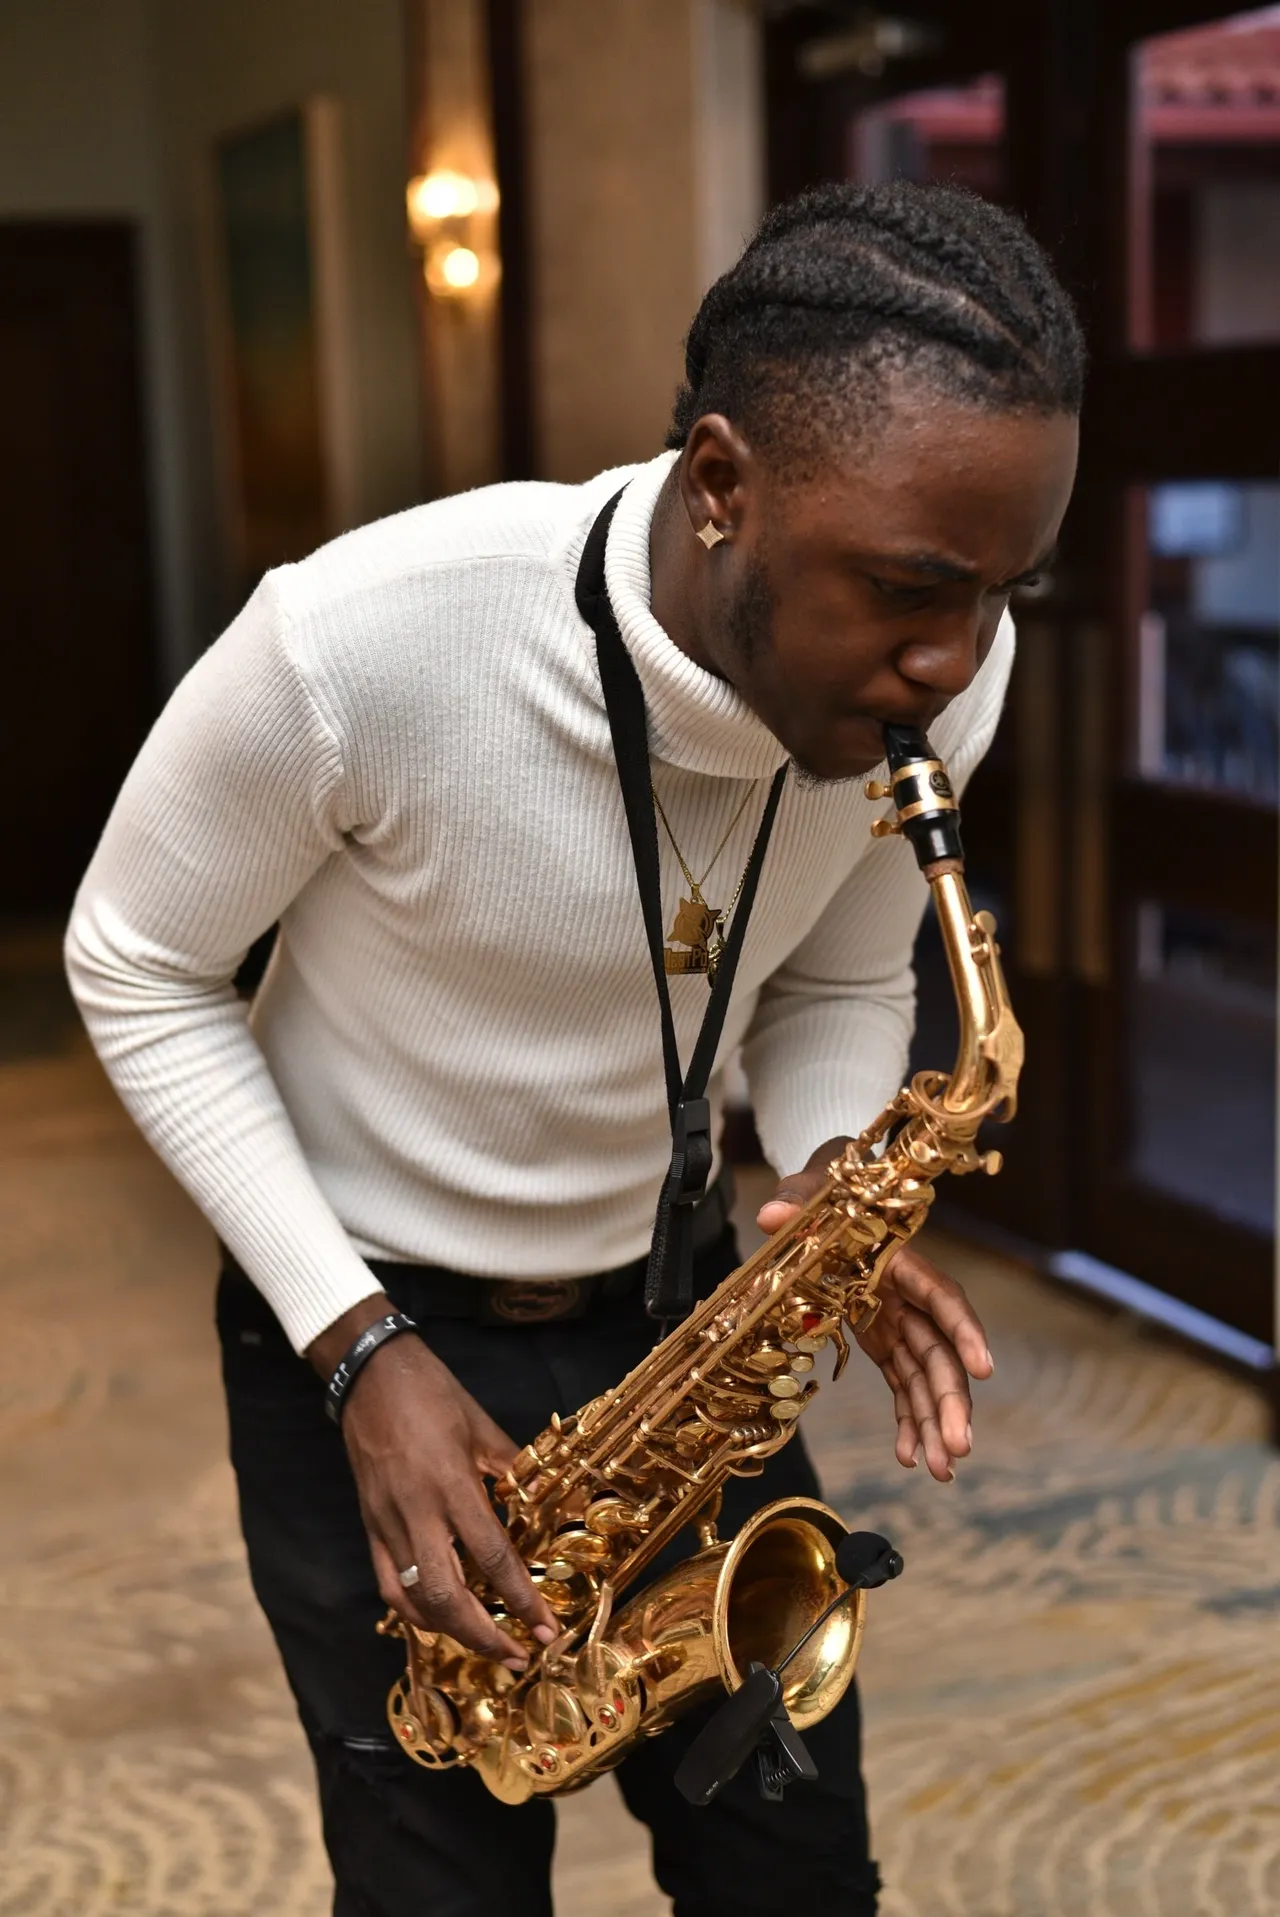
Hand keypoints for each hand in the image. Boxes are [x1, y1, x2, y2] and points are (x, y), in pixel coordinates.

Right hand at [308, 1299, 559, 1667]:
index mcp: (452, 1485)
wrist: (370, 1376)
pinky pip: (390, 1585)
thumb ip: (512, 1469)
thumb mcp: (482, 1426)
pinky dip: (416, 1613)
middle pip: (449, 1597)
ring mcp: (387, 1524)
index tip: (546, 1627)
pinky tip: (440, 1621)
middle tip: (520, 1655)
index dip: (521, 1598)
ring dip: (452, 1633)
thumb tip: (544, 1499)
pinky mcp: (369, 1527)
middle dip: (486, 1636)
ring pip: (415, 1600)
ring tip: (486, 1646)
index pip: (491, 1556)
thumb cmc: (432, 1394)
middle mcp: (417, 1514)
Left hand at [758, 1138, 993, 1481]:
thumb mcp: (808, 1193)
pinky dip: (908, 1420)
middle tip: (959, 1447)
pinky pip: (902, 1384)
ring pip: (926, 1378)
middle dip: (951, 1400)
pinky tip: (910, 1458)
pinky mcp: (884, 1340)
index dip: (964, 1331)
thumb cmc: (825, 1194)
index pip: (940, 1295)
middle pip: (939, 1351)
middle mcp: (907, 1296)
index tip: (984, 1369)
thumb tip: (771, 1215)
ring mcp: (898, 1321)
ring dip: (934, 1423)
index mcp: (897, 1260)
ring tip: (941, 1471)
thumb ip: (795, 1204)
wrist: (826, 1199)